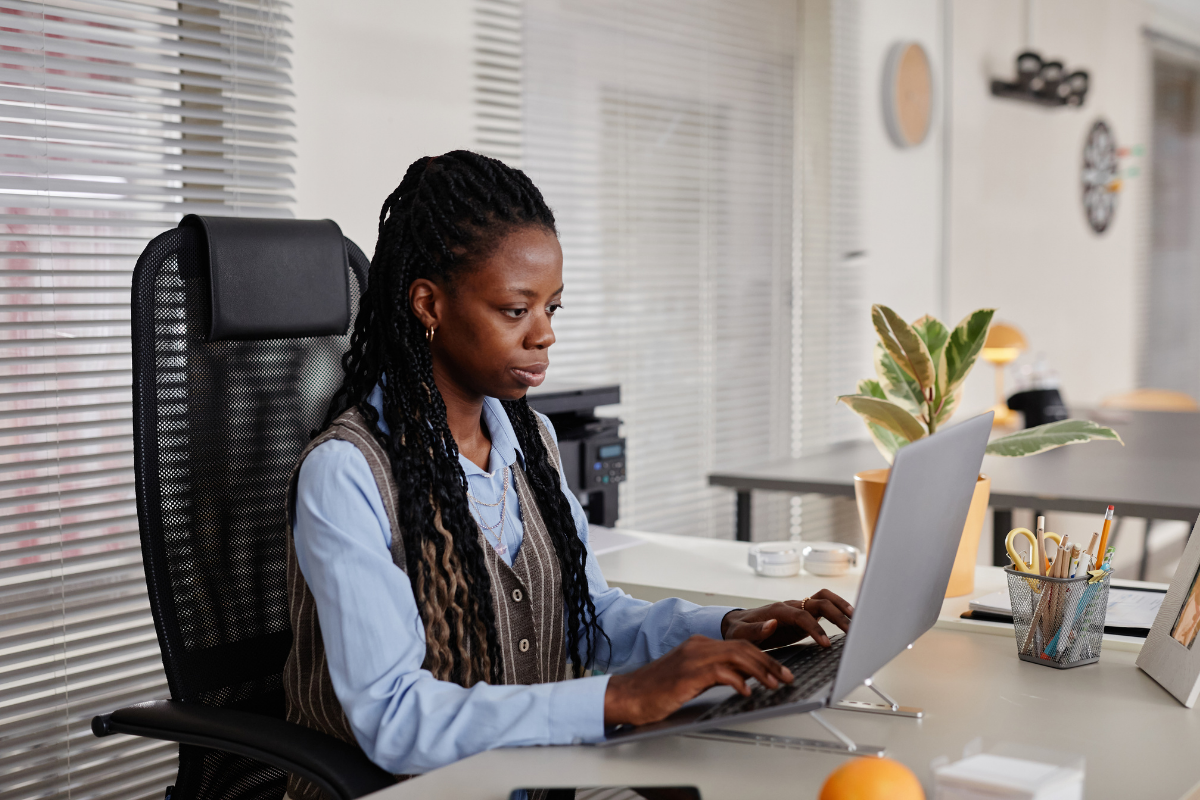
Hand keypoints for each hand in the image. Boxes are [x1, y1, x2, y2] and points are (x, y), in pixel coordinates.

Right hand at [603, 635, 793, 725]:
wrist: (627, 695)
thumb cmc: (655, 691)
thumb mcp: (690, 678)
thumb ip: (714, 674)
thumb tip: (742, 680)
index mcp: (699, 645)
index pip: (740, 645)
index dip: (764, 657)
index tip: (780, 671)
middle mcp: (698, 646)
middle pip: (743, 648)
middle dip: (770, 663)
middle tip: (787, 677)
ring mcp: (693, 658)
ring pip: (737, 656)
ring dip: (761, 671)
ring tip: (775, 684)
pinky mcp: (688, 673)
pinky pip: (721, 672)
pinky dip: (738, 681)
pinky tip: (747, 692)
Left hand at [720, 589, 853, 648]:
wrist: (738, 625)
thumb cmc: (739, 630)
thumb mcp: (740, 634)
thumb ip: (755, 630)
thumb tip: (772, 623)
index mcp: (778, 610)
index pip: (802, 615)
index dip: (816, 628)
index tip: (825, 643)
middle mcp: (791, 605)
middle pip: (819, 602)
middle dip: (836, 616)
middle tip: (851, 632)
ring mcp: (799, 608)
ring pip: (824, 599)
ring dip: (841, 606)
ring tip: (856, 619)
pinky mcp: (804, 615)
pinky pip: (824, 607)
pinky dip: (837, 610)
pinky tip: (848, 620)